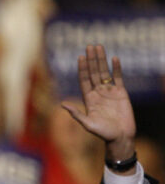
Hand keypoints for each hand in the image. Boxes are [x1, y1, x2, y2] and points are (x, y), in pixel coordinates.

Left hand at [61, 45, 135, 162]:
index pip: (84, 80)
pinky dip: (116, 68)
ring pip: (105, 72)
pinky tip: (114, 58)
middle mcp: (98, 93)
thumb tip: (62, 104)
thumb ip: (76, 114)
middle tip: (90, 46)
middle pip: (94, 73)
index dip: (82, 69)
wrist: (120, 137)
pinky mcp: (121, 92)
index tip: (80, 57)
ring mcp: (109, 92)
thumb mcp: (87, 124)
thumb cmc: (103, 133)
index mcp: (89, 99)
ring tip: (99, 47)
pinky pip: (118, 77)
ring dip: (102, 60)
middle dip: (92, 60)